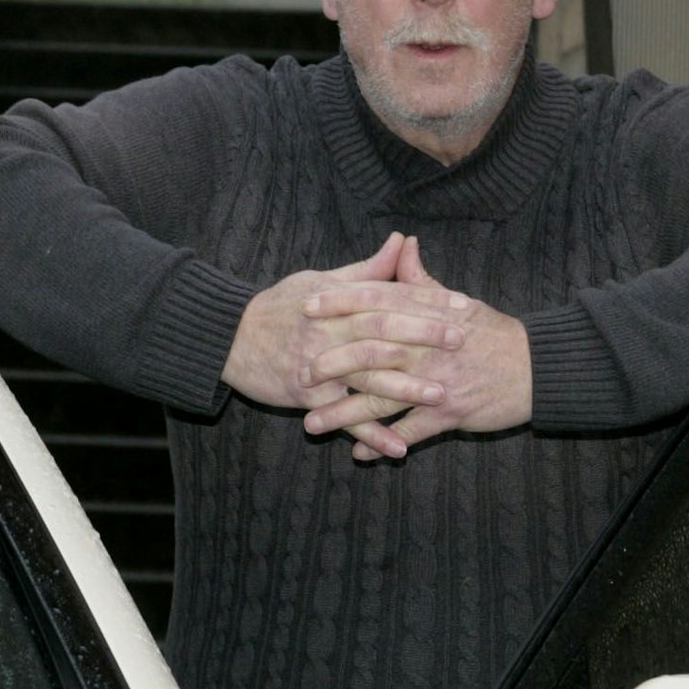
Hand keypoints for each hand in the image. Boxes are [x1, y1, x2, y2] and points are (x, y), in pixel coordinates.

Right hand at [222, 232, 470, 413]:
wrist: (227, 338)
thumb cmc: (277, 307)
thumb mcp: (319, 280)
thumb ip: (367, 269)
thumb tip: (403, 240)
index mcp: (337, 301)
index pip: (389, 296)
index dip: (426, 301)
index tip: (462, 305)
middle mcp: (329, 331)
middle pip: (382, 332)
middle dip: (423, 337)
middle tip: (461, 341)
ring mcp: (318, 365)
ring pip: (366, 376)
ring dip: (404, 388)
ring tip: (441, 395)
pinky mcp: (307, 397)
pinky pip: (344, 418)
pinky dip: (371, 434)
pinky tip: (399, 448)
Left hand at [301, 238, 532, 460]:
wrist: (537, 369)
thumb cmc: (494, 334)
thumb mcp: (457, 302)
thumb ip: (420, 279)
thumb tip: (401, 244)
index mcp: (427, 313)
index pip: (376, 301)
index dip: (339, 302)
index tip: (306, 305)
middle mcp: (427, 345)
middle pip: (370, 350)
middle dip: (331, 362)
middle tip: (299, 373)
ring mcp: (436, 380)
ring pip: (381, 397)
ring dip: (344, 413)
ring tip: (311, 424)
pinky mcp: (449, 413)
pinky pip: (408, 431)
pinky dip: (381, 443)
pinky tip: (357, 453)